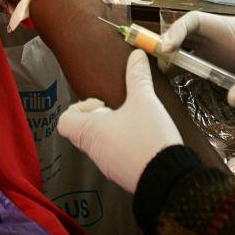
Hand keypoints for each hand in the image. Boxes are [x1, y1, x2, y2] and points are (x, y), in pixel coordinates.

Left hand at [57, 50, 182, 192]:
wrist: (169, 178)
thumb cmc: (148, 139)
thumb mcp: (144, 101)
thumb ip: (137, 77)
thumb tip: (136, 56)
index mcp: (90, 133)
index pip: (65, 121)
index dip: (79, 108)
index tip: (102, 102)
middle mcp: (94, 151)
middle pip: (84, 129)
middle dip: (102, 115)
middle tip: (121, 108)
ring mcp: (108, 164)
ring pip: (101, 142)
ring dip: (114, 129)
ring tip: (135, 119)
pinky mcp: (123, 173)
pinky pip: (115, 154)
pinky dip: (125, 143)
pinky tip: (143, 135)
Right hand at [160, 12, 234, 106]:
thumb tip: (232, 102)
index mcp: (221, 26)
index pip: (191, 21)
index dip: (175, 31)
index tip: (167, 48)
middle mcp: (212, 36)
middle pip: (181, 35)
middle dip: (167, 46)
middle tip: (160, 66)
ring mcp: (212, 49)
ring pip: (183, 49)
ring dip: (171, 59)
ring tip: (164, 75)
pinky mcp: (215, 63)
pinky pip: (193, 63)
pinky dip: (181, 70)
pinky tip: (175, 82)